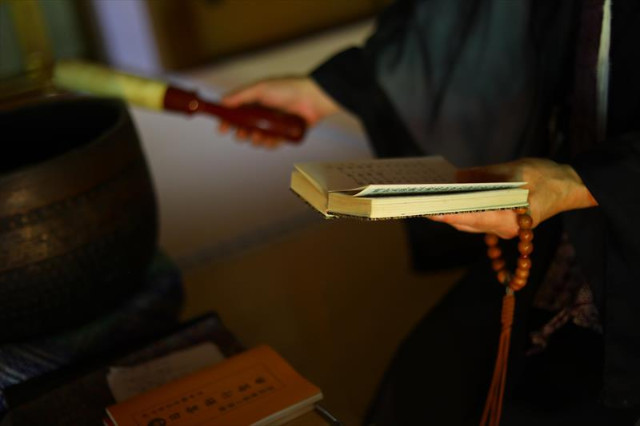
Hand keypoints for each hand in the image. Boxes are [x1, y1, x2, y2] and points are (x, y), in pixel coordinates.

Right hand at [219, 76, 339, 147]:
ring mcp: (274, 125)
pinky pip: (273, 143)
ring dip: (255, 140)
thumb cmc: (288, 89)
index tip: (222, 129)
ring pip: (258, 138)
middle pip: (245, 129)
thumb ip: (241, 95)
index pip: (236, 114)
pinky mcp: (285, 134)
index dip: (228, 122)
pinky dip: (270, 144)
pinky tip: (271, 140)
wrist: (313, 98)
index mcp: (255, 101)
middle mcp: (263, 114)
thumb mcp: (261, 88)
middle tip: (243, 134)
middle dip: (241, 134)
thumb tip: (223, 101)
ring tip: (259, 136)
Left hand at [427, 158, 598, 238]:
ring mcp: (503, 230)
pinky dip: (462, 211)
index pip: (470, 218)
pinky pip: (476, 220)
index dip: (445, 215)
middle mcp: (504, 230)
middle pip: (464, 223)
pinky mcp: (502, 225)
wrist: (571, 187)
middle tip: (419, 202)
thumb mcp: (515, 170)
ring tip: (428, 200)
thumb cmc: (546, 177)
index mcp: (509, 219)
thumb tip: (454, 177)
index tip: (426, 210)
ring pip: (468, 224)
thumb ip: (482, 176)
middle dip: (441, 213)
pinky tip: (450, 199)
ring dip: (449, 213)